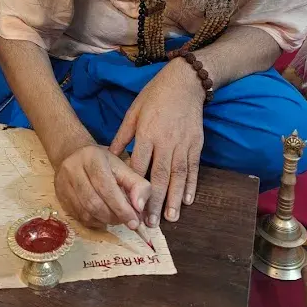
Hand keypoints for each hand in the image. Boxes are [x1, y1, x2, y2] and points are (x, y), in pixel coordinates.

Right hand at [54, 145, 150, 228]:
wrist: (73, 154)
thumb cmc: (102, 162)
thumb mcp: (122, 167)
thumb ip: (137, 185)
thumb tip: (140, 208)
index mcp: (92, 158)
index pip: (106, 187)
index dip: (121, 207)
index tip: (134, 222)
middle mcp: (73, 169)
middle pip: (94, 202)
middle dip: (114, 216)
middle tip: (127, 221)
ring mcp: (63, 184)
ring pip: (85, 212)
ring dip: (105, 220)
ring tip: (116, 218)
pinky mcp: (60, 196)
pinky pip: (79, 217)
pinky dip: (95, 222)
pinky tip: (103, 218)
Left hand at [109, 60, 203, 225]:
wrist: (185, 83)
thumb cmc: (155, 96)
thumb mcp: (133, 111)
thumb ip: (123, 135)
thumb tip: (110, 156)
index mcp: (147, 133)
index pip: (139, 165)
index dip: (134, 187)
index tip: (129, 205)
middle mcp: (165, 142)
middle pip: (159, 176)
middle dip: (155, 202)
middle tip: (151, 223)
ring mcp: (183, 144)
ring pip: (178, 176)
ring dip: (174, 199)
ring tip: (170, 218)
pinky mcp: (196, 144)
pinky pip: (193, 168)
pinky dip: (191, 185)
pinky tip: (187, 200)